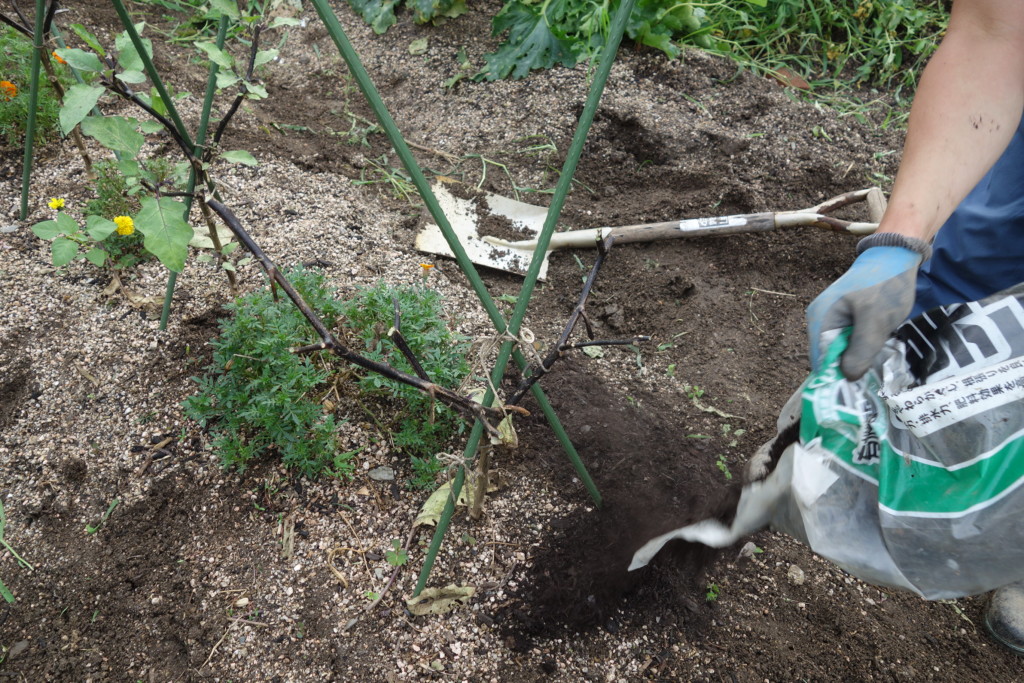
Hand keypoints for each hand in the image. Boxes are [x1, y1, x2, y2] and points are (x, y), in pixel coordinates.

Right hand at [806, 246, 922, 379]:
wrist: (894, 256)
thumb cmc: (884, 286)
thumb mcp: (875, 320)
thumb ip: (860, 350)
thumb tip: (847, 378)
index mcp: (820, 320)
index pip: (819, 361)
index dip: (834, 380)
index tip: (855, 394)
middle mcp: (819, 320)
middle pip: (828, 357)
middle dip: (846, 371)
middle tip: (869, 383)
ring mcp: (831, 318)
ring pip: (839, 350)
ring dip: (855, 361)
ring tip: (874, 369)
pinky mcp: (844, 317)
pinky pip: (847, 341)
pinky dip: (860, 350)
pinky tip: (875, 353)